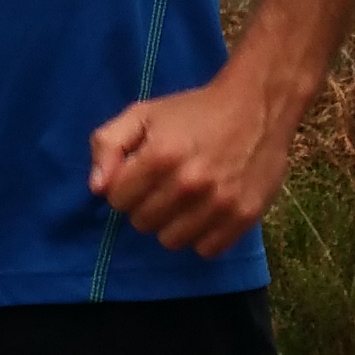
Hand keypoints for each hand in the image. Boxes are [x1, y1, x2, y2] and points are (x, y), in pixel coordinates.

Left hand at [88, 70, 297, 255]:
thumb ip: (108, 145)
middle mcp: (189, 184)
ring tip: (184, 199)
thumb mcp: (142, 114)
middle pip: (143, 223)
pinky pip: (206, 249)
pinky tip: (206, 212)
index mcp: (160, 156)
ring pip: (172, 241)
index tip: (140, 174)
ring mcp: (220, 203)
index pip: (118, 200)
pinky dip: (202, 235)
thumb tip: (97, 188)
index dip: (124, 187)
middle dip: (146, 205)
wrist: (257, 105)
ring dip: (172, 224)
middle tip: (164, 184)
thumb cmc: (193, 111)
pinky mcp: (245, 216)